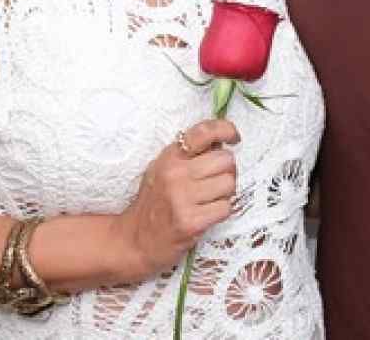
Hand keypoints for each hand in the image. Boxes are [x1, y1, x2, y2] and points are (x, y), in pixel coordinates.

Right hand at [111, 119, 239, 279]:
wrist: (135, 240)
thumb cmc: (154, 203)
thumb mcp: (164, 169)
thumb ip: (189, 155)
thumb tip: (221, 143)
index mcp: (170, 157)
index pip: (203, 132)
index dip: (225, 130)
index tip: (234, 138)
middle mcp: (175, 173)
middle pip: (226, 160)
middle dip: (227, 171)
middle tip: (215, 181)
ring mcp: (182, 198)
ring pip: (229, 184)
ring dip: (225, 193)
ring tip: (209, 200)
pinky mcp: (190, 222)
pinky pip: (225, 208)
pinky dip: (220, 212)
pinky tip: (206, 214)